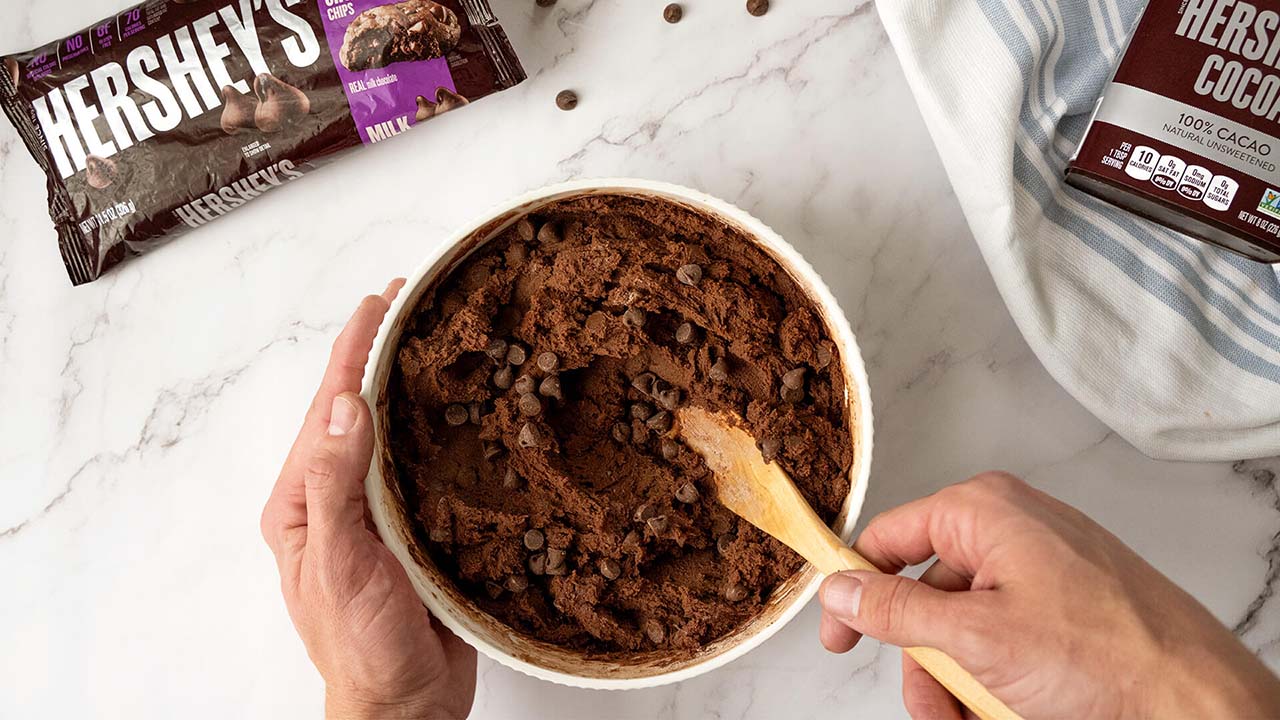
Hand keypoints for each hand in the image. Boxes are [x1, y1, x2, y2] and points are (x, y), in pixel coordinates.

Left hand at [261, 281, 476, 719]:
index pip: (328, 408)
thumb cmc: (361, 647)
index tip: (379, 301)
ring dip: (409, 384)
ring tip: (435, 340)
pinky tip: (461, 410)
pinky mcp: (413, 531)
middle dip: (379, 354)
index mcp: (304, 500)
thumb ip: (337, 484)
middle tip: (411, 302)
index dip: (353, 350)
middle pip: (357, 410)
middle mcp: (336, 499)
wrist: (402, 705)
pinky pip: (424, 467)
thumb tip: (348, 405)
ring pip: (391, 433)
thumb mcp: (339, 564)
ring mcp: (375, 514)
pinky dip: (438, 429)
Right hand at [818, 472, 1279, 718]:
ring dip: (960, 681)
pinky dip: (997, 678)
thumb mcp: (975, 637)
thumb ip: (895, 611)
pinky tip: (1011, 708)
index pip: (888, 537)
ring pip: (965, 625)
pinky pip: (1005, 636)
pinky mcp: (1065, 603)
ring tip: (981, 717)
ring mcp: (1042, 566)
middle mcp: (1011, 528)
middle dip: (925, 663)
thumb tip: (842, 591)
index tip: (840, 635)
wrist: (1198, 698)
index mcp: (984, 511)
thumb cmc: (1107, 653)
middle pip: (927, 595)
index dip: (856, 589)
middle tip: (938, 710)